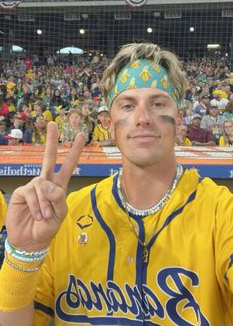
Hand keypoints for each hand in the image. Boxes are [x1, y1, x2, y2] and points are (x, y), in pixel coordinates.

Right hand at [6, 122, 84, 251]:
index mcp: (59, 186)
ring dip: (45, 203)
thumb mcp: (60, 214)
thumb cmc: (48, 227)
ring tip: (44, 216)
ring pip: (42, 185)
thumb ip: (57, 197)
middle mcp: (46, 182)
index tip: (80, 135)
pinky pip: (32, 193)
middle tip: (53, 124)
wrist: (31, 240)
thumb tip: (45, 182)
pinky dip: (37, 206)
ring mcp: (33, 186)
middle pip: (49, 158)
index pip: (68, 165)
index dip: (74, 151)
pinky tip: (37, 214)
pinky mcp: (22, 192)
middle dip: (51, 141)